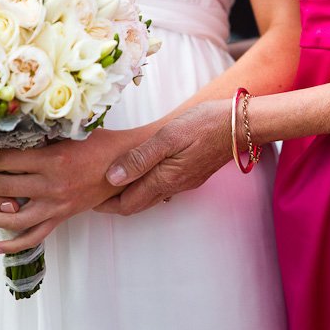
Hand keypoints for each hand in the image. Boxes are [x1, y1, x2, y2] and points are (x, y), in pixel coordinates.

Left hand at [0, 128, 148, 253]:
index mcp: (53, 160)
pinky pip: (36, 236)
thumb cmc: (101, 144)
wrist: (129, 164)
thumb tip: (7, 133)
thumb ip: (40, 137)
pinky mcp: (63, 216)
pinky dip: (13, 244)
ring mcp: (58, 205)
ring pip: (12, 217)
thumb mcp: (70, 133)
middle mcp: (52, 185)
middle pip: (1, 185)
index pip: (4, 160)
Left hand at [96, 101, 231, 214]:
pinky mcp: (192, 173)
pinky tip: (141, 171)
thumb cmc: (206, 124)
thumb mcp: (168, 136)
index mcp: (165, 179)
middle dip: (115, 202)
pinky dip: (146, 184)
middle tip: (94, 191)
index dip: (106, 204)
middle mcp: (174, 186)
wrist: (241, 124)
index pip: (128, 204)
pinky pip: (163, 187)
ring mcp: (185, 181)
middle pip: (137, 205)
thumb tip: (112, 177)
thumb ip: (139, 158)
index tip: (88, 196)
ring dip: (130, 193)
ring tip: (113, 180)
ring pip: (150, 197)